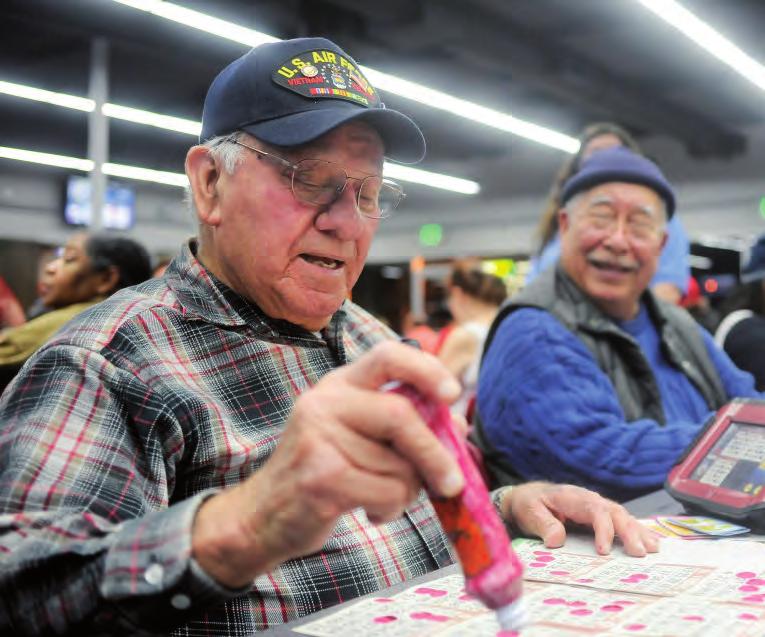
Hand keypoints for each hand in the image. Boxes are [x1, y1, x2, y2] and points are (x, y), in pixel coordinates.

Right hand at [193, 340, 463, 586]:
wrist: (264, 514)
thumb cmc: (322, 471)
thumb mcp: (358, 436)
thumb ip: (404, 426)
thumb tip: (458, 427)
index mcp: (339, 385)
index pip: (387, 355)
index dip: (426, 369)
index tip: (452, 394)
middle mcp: (325, 403)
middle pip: (400, 414)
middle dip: (435, 452)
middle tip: (453, 482)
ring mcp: (319, 438)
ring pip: (399, 465)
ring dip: (407, 492)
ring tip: (383, 497)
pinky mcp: (321, 477)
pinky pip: (387, 493)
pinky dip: (392, 510)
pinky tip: (371, 511)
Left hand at [498, 482, 658, 557]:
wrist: (527, 496)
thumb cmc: (529, 504)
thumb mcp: (529, 512)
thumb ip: (543, 524)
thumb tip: (556, 540)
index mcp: (572, 497)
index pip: (595, 510)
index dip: (603, 529)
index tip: (604, 551)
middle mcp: (589, 499)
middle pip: (614, 512)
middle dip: (629, 532)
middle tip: (640, 553)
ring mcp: (596, 506)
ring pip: (622, 516)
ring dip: (638, 531)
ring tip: (654, 549)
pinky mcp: (599, 515)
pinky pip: (621, 521)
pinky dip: (636, 530)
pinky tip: (650, 541)